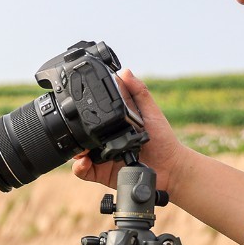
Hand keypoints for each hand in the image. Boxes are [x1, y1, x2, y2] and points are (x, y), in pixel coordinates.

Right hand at [71, 69, 185, 193]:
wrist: (170, 168)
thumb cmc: (163, 139)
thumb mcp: (151, 112)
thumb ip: (139, 93)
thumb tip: (125, 71)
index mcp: (113, 123)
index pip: (92, 115)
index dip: (81, 111)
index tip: (76, 105)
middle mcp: (105, 139)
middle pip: (81, 133)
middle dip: (73, 131)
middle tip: (74, 129)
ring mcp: (101, 156)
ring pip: (78, 152)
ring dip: (74, 149)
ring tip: (80, 149)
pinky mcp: (102, 172)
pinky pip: (84, 171)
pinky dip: (79, 167)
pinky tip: (84, 161)